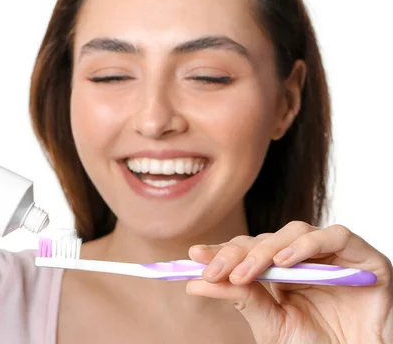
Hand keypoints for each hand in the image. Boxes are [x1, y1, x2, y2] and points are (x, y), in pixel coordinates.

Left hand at [186, 221, 392, 342]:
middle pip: (264, 239)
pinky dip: (308, 245)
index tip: (194, 256)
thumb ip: (240, 299)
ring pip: (293, 231)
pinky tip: (286, 263)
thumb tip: (195, 283)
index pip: (245, 251)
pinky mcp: (361, 254)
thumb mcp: (272, 324)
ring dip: (266, 249)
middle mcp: (302, 256)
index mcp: (279, 271)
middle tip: (213, 269)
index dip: (220, 251)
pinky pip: (334, 236)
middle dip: (236, 253)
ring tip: (247, 272)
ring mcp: (331, 253)